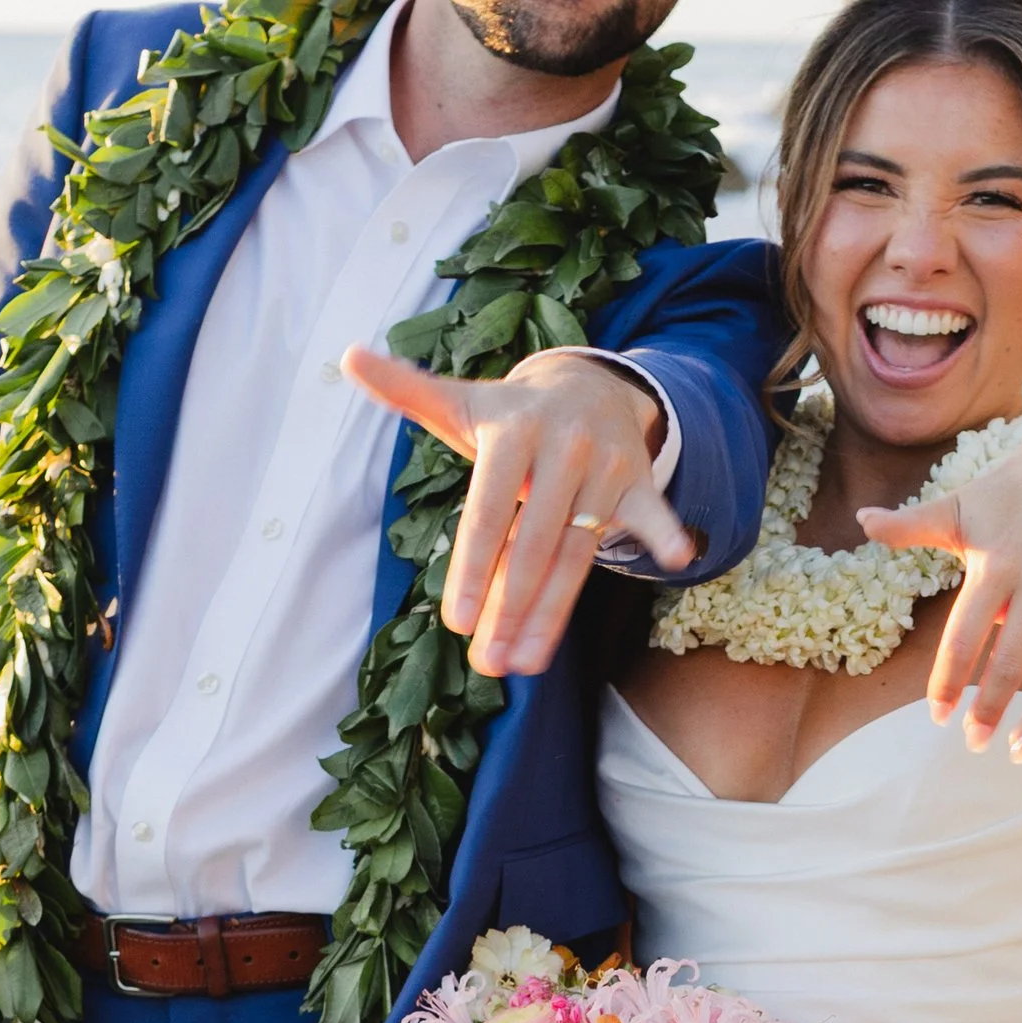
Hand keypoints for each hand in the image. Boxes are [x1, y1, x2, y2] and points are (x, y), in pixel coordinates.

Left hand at [343, 345, 691, 678]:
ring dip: (553, 614)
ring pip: (578, 553)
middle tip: (489, 665)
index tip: (458, 622)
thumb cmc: (511, 415)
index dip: (474, 568)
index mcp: (512, 429)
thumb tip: (345, 356)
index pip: (488, 512)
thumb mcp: (462, 405)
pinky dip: (666, 532)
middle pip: (534, 545)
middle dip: (510, 610)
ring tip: (526, 663)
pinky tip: (676, 559)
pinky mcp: (638, 481)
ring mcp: (604, 465)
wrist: (588, 383)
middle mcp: (562, 445)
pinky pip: (653, 512)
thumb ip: (407, 392)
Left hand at [858, 422, 1021, 755]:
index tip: (939, 718)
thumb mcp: (960, 506)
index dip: (950, 681)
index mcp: (997, 566)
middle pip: (1013, 660)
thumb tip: (863, 520)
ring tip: (1021, 751)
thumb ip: (913, 524)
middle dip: (992, 707)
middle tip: (975, 745)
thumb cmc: (1010, 491)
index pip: (966, 636)